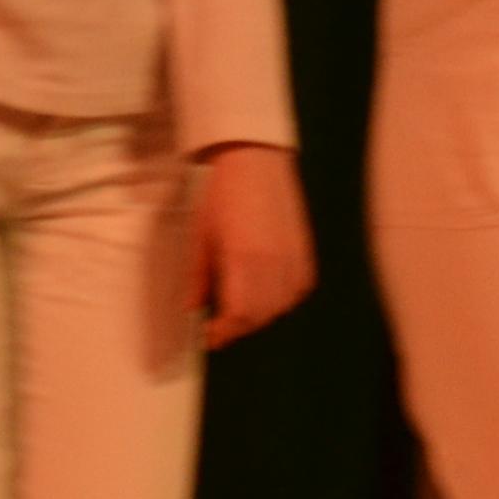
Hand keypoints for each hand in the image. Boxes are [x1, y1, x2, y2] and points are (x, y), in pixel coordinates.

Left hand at [192, 144, 316, 349]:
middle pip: (259, 317)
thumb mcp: (201, 237)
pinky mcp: (306, 252)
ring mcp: (293, 258)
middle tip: (221, 325)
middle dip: (238, 327)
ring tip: (241, 307)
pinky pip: (298, 291)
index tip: (210, 337)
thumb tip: (192, 308)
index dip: (224, 333)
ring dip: (260, 316)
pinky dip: (282, 299)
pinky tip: (267, 291)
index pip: (238, 315)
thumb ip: (198, 278)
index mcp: (243, 259)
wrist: (255, 161)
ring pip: (280, 308)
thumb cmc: (223, 195)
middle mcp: (273, 263)